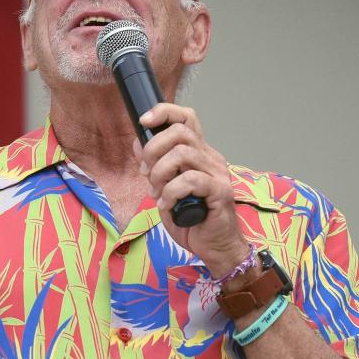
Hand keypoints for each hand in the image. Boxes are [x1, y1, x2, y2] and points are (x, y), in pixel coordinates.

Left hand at [136, 103, 249, 274]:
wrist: (213, 246)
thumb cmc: (191, 219)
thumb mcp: (164, 188)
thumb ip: (154, 166)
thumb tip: (138, 143)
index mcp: (199, 153)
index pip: (186, 118)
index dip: (164, 112)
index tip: (143, 121)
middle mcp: (210, 158)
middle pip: (180, 132)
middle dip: (153, 149)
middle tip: (145, 171)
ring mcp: (217, 174)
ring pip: (182, 154)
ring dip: (160, 173)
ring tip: (156, 191)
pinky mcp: (220, 192)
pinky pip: (190, 180)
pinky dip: (171, 191)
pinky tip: (166, 205)